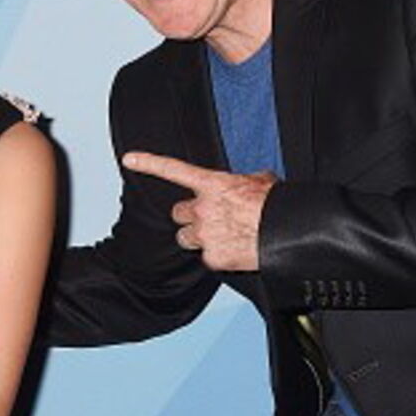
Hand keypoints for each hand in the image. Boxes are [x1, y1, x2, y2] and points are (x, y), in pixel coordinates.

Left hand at [123, 152, 276, 270]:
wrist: (286, 233)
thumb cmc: (275, 206)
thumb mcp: (261, 181)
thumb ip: (244, 181)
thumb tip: (250, 183)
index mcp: (212, 185)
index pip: (173, 170)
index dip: (149, 162)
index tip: (130, 159)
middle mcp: (202, 208)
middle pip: (179, 213)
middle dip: (190, 216)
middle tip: (209, 219)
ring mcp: (204, 234)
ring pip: (185, 237)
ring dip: (197, 236)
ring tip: (221, 235)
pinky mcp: (211, 257)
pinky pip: (205, 256)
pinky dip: (217, 254)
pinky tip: (234, 249)